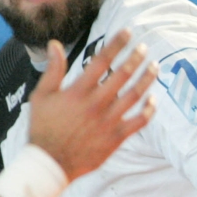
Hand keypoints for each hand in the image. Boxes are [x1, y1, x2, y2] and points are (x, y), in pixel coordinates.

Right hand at [29, 30, 157, 179]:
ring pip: (135, 95)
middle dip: (136, 57)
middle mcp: (96, 104)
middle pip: (123, 75)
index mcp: (78, 91)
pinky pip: (139, 121)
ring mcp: (108, 121)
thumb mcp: (42, 96)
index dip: (117, 44)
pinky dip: (149, 109)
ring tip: (155, 66)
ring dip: (147, 79)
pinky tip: (153, 99)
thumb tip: (55, 44)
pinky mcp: (116, 137)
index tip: (128, 32)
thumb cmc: (43, 127)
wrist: (50, 163)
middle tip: (144, 47)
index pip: (102, 60)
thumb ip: (53, 69)